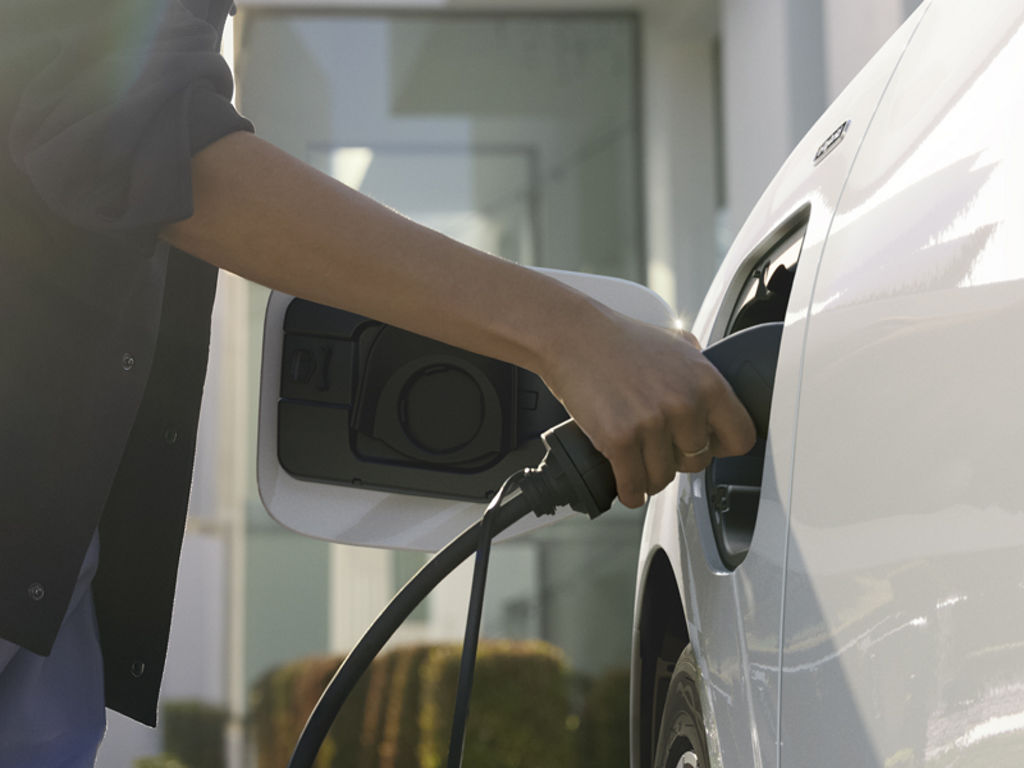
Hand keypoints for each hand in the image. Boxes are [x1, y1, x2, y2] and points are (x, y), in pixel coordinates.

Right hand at [539, 303, 756, 507]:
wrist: (573, 336)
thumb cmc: (619, 339)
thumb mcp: (676, 344)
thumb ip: (699, 370)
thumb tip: (713, 393)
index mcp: (706, 381)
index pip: (740, 438)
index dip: (721, 445)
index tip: (707, 445)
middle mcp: (684, 403)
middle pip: (698, 463)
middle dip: (678, 459)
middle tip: (659, 447)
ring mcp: (651, 423)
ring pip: (664, 479)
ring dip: (650, 476)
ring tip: (639, 462)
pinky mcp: (619, 439)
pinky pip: (634, 487)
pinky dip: (630, 491)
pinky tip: (626, 484)